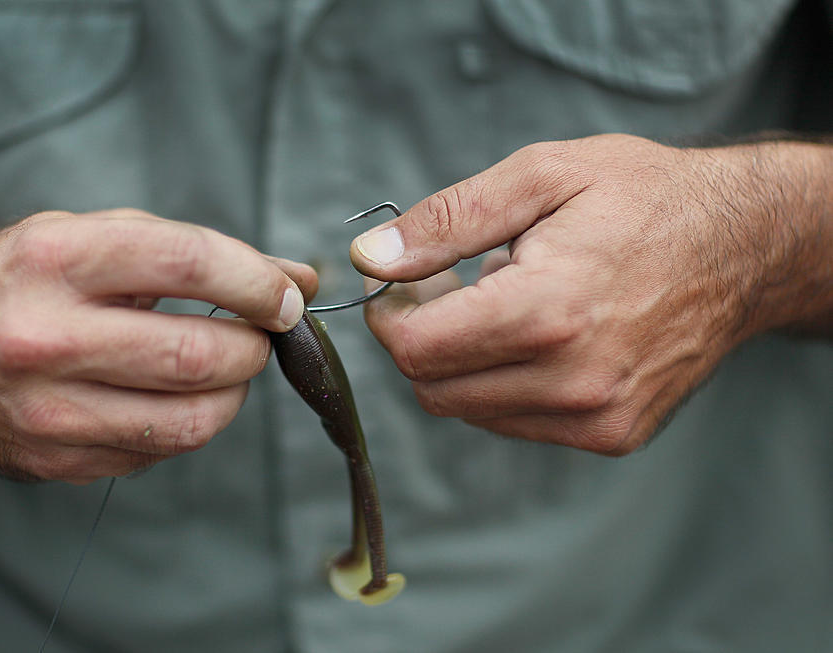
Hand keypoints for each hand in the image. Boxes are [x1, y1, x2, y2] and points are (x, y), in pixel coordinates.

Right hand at [0, 209, 315, 482]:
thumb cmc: (24, 278)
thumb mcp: (99, 237)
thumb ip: (199, 254)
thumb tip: (299, 280)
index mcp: (57, 259)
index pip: (188, 264)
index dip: (258, 284)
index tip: (286, 298)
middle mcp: (42, 336)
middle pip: (196, 356)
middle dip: (254, 350)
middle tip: (260, 339)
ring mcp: (44, 409)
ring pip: (189, 421)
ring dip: (232, 396)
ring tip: (224, 370)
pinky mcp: (51, 461)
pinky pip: (157, 452)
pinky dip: (186, 424)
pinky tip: (169, 397)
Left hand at [350, 134, 831, 453]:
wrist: (742, 245)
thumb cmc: (641, 197)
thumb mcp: (541, 176)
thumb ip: (446, 222)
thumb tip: (370, 258)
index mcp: (549, 311)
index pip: (417, 351)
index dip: (389, 317)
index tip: (400, 285)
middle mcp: (574, 379)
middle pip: (434, 389)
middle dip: (421, 339)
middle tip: (449, 287)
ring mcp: (597, 415)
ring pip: (470, 410)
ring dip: (463, 362)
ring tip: (504, 304)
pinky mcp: (612, 433)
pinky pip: (515, 421)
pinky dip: (503, 384)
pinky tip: (537, 337)